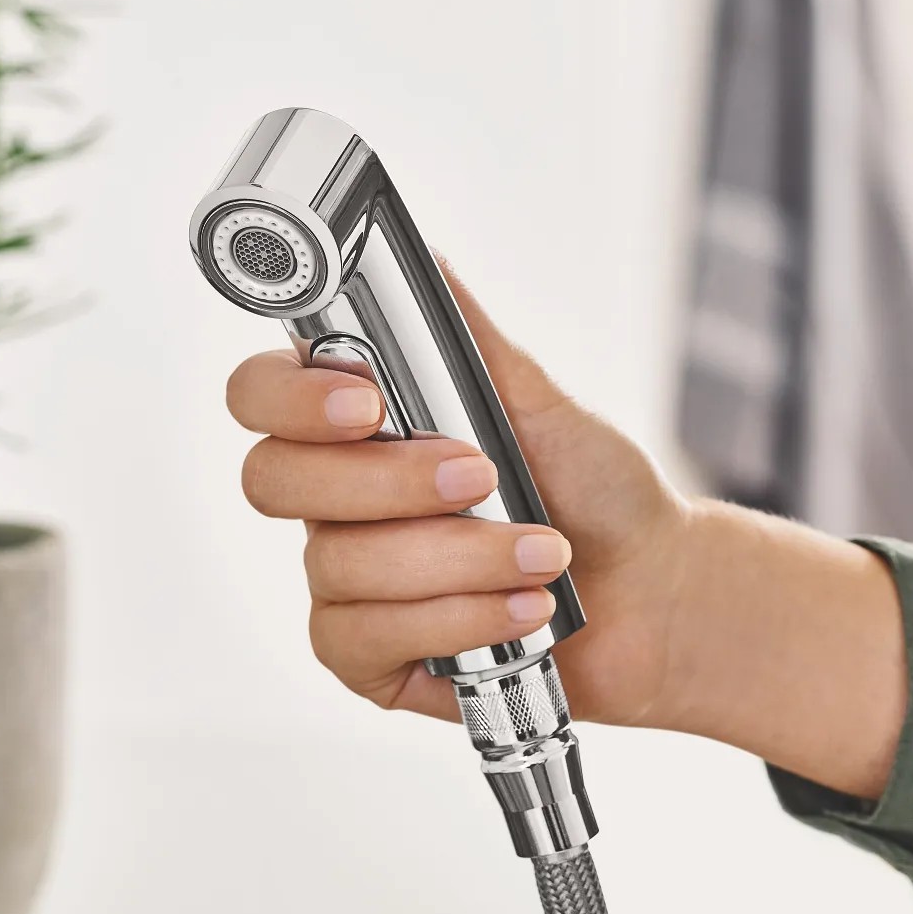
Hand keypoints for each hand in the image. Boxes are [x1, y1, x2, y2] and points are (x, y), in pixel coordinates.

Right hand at [225, 256, 694, 728]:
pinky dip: (454, 620)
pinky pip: (361, 638)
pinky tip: (517, 611)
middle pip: (273, 480)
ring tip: (540, 554)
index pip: (260, 396)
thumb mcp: (540, 400)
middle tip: (481, 476)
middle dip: (388, 483)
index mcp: (356, 426)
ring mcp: (342, 580)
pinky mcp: (364, 654)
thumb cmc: (592, 490)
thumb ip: (471, 339)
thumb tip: (426, 259)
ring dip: (456, 558)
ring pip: (337, 565)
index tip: (368, 404)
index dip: (289, 398)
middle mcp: (333, 499)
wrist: (652, 592)